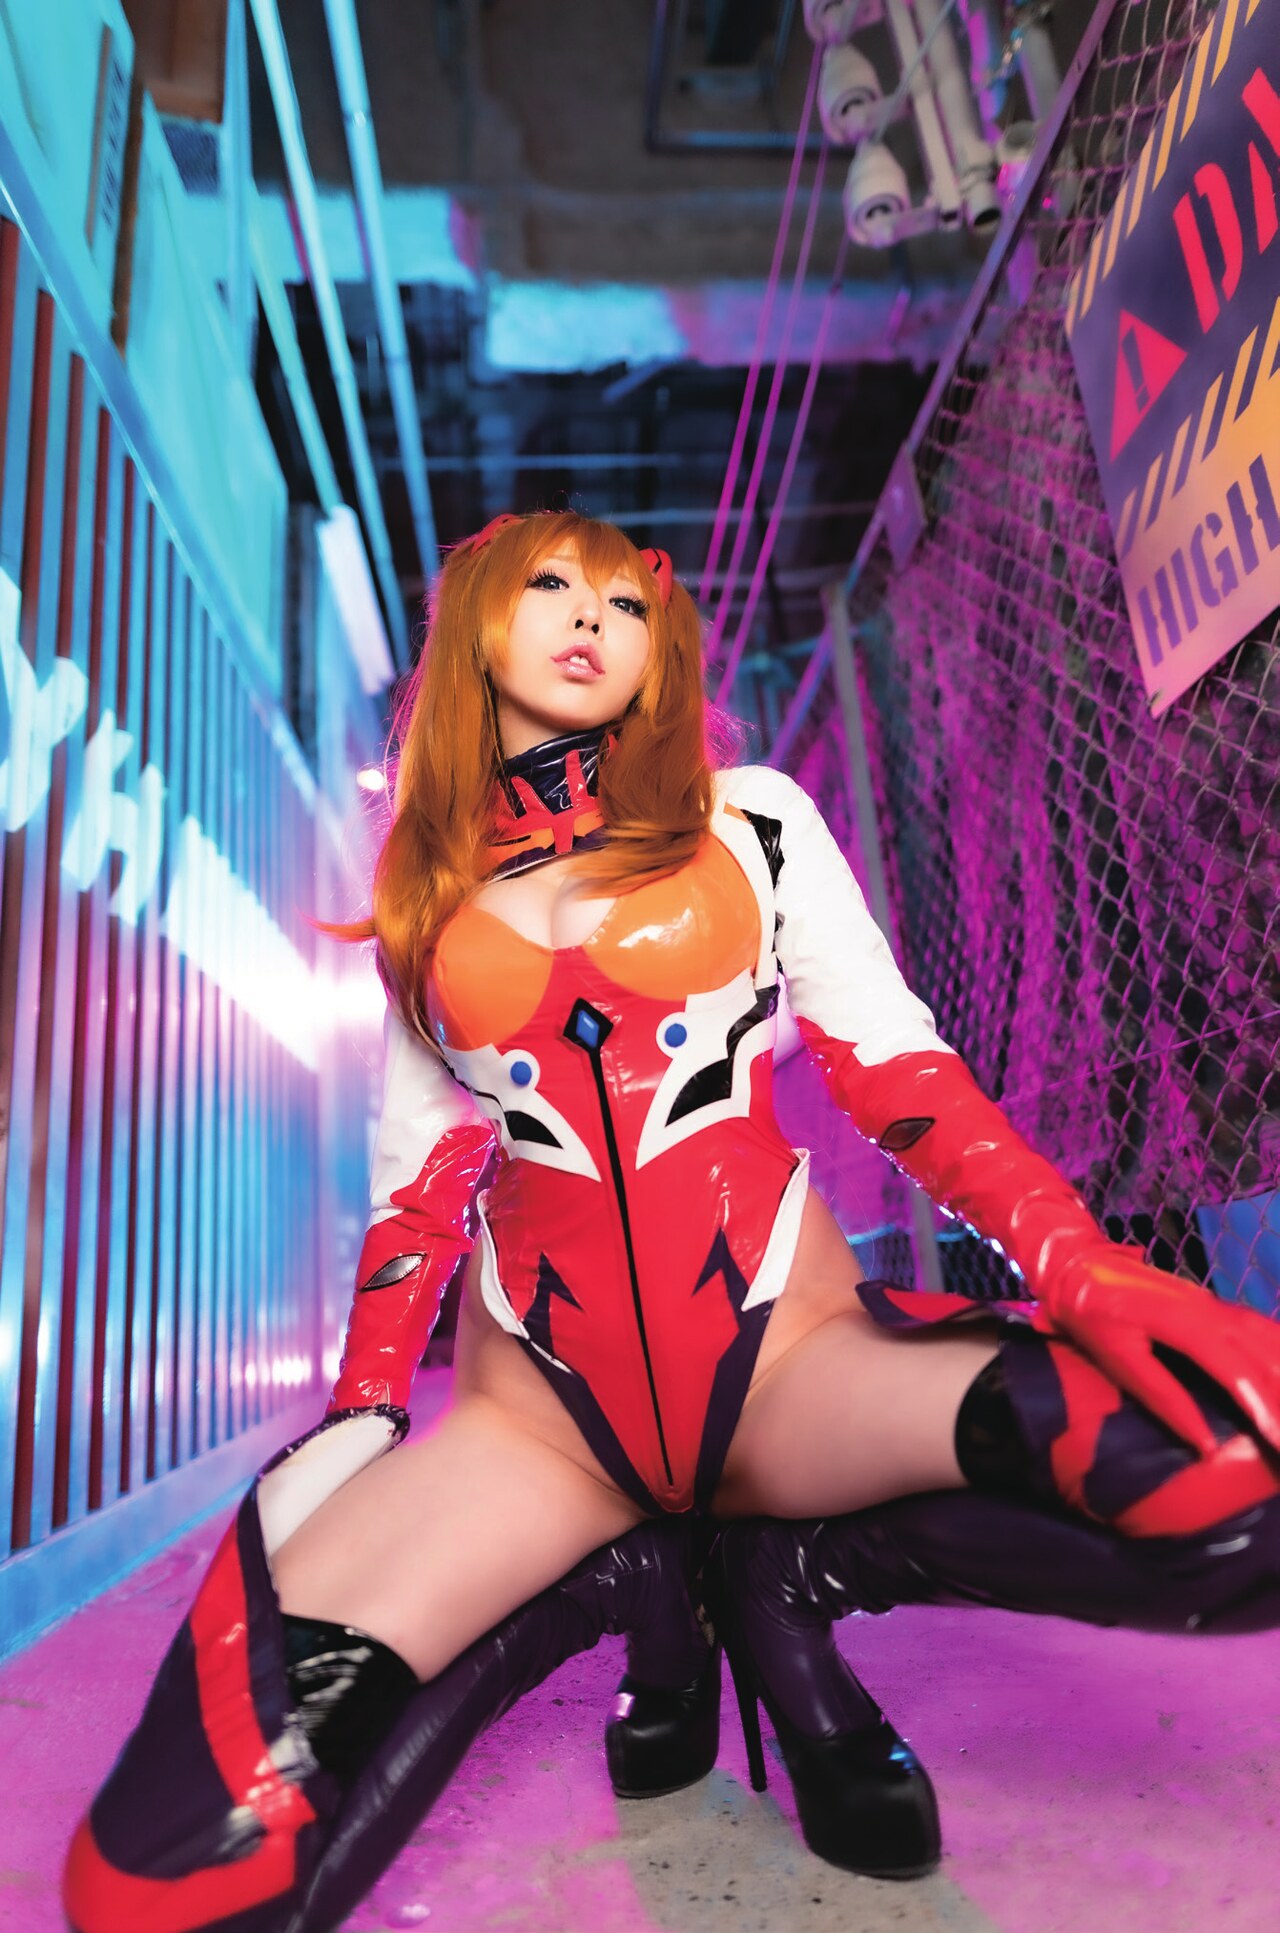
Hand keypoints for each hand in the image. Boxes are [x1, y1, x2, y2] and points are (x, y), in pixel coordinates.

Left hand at [1044, 1242, 1279, 1457]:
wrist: (1078, 1266)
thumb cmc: (1091, 1316)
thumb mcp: (1116, 1358)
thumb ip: (1162, 1397)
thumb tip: (1206, 1444)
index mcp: (1182, 1321)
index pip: (1235, 1369)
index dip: (1264, 1406)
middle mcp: (1209, 1309)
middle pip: (1262, 1356)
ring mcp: (1215, 1304)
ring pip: (1268, 1340)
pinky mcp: (1215, 1306)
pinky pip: (1260, 1329)